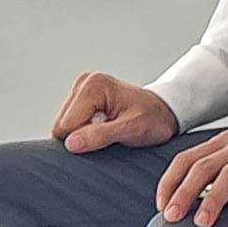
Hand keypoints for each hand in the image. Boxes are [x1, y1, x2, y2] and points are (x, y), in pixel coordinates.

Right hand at [50, 74, 179, 153]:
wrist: (165, 112)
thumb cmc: (154, 118)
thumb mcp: (132, 129)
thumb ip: (100, 136)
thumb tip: (71, 143)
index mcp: (94, 85)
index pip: (66, 125)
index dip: (82, 140)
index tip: (106, 140)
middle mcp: (85, 82)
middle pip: (62, 125)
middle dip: (81, 137)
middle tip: (109, 136)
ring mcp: (82, 89)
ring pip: (64, 125)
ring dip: (83, 134)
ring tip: (108, 131)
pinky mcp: (82, 98)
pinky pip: (71, 123)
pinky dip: (84, 130)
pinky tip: (103, 128)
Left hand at [154, 113, 227, 226]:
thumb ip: (220, 165)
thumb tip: (191, 194)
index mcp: (227, 142)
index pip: (188, 158)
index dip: (170, 181)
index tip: (161, 204)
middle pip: (203, 167)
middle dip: (184, 192)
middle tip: (172, 216)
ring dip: (212, 200)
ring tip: (203, 222)